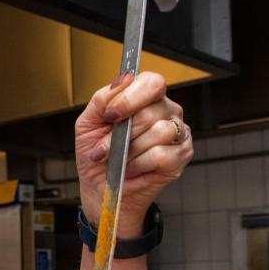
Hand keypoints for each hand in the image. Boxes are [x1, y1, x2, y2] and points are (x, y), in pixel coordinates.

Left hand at [75, 71, 192, 234]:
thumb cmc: (97, 157)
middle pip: (152, 110)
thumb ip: (102, 99)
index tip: (110, 115)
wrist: (100, 190)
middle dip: (122, 133)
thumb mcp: (88, 124)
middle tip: (105, 149)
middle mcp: (166, 112)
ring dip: (130, 150)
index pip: (151, 83)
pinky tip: (131, 168)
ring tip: (119, 160)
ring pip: (159, 132)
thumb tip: (122, 79)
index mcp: (145, 99)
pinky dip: (140, 164)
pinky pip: (162, 154)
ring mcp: (177, 134)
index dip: (130, 98)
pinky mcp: (180, 156)